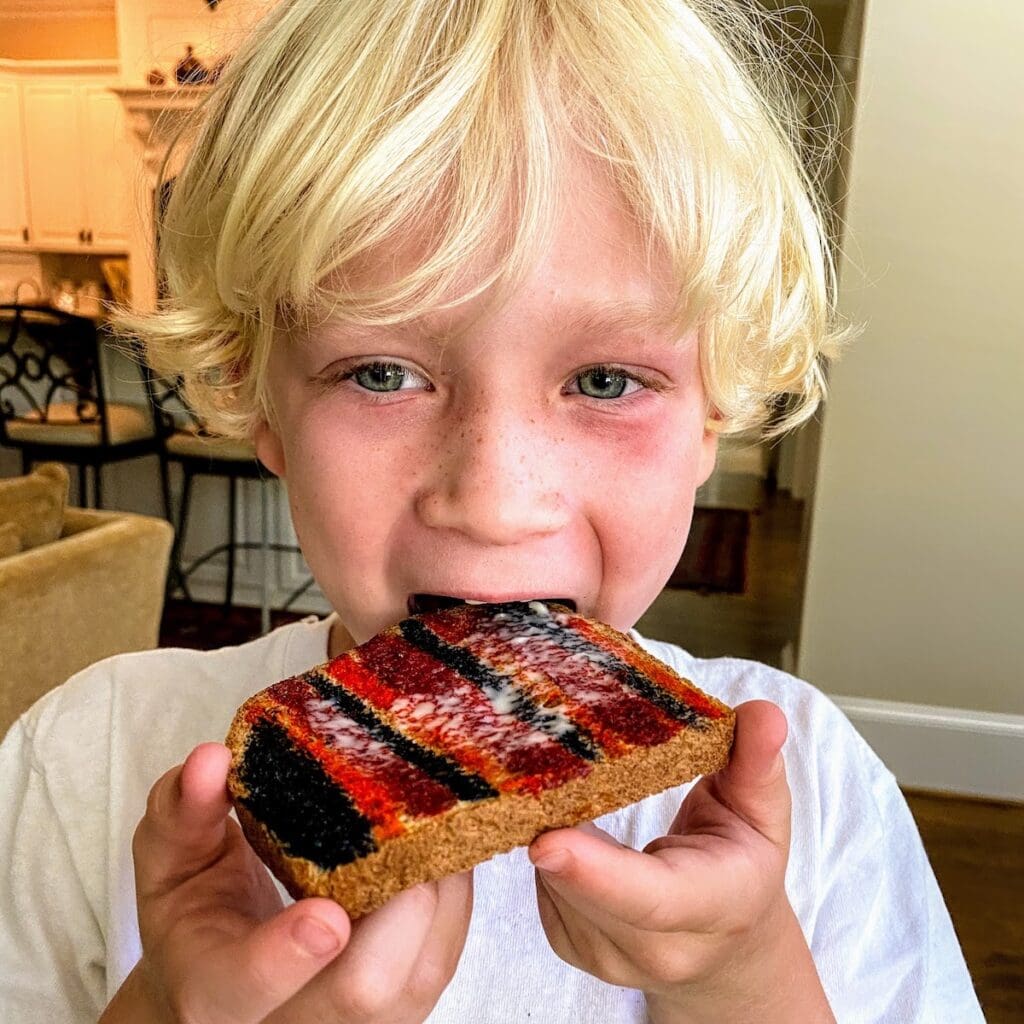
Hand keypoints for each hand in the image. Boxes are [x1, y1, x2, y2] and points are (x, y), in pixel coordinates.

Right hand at [101, 742, 471, 1023]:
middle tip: (413, 815)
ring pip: (421, 972)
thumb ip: (182, 812)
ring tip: (435, 817)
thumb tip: (211, 759)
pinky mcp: (402, 1010)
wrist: (221, 973)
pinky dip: (451, 896)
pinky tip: (441, 846)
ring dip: (439, 889)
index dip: (286, 955)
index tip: (323, 915)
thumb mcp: (169, 861)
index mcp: (213, 991)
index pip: (245, 987)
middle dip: (403, 898)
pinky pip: (443, 955)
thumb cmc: (194, 916)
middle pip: (363, 988)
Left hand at [527, 701, 833, 1023]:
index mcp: (718, 904)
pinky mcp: (574, 946)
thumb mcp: (761, 808)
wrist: (727, 937)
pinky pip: (544, 891)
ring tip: (563, 789)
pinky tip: (569, 823)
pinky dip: (549, 851)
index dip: (597, 873)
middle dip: (553, 841)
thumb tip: (764, 714)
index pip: (654, 899)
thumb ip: (757, 760)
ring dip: (551, 835)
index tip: (548, 841)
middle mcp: (663, 948)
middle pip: (590, 899)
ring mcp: (613, 958)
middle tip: (524, 781)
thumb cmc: (742, 859)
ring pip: (557, 891)